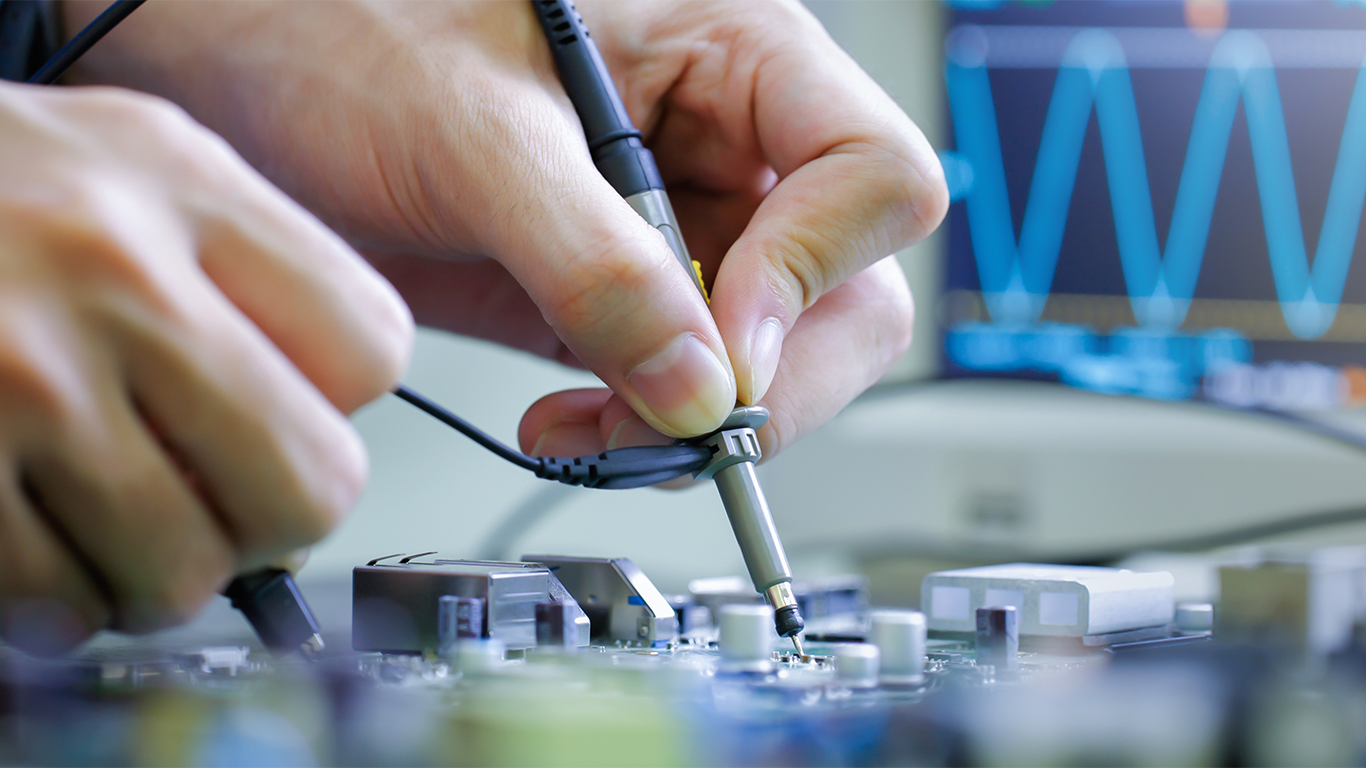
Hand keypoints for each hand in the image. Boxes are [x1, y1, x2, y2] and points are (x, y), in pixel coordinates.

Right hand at [0, 82, 411, 650]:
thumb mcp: (132, 158)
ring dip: (162, 572)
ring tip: (122, 523)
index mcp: (183, 191)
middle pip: (310, 484)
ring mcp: (20, 377)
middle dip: (275, 518)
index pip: (371, 349)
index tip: (300, 412)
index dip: (342, 407)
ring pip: (184, 568)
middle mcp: (110, 277)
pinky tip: (44, 547)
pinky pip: (55, 599)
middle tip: (228, 500)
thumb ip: (246, 264)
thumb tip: (329, 409)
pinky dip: (61, 602)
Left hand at [66, 0, 944, 459]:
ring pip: (778, 357)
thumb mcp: (475, 134)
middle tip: (684, 426)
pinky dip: (648, 434)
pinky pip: (690, 390)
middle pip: (851, 287)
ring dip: (701, 423)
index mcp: (734, 52)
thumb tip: (698, 387)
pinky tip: (579, 430)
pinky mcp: (630, 299)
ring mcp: (684, 231)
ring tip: (599, 433)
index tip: (722, 341)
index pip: (873, 174)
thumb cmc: (345, 35)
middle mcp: (729, 147)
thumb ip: (595, 262)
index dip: (815, 269)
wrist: (256, 91)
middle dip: (774, 376)